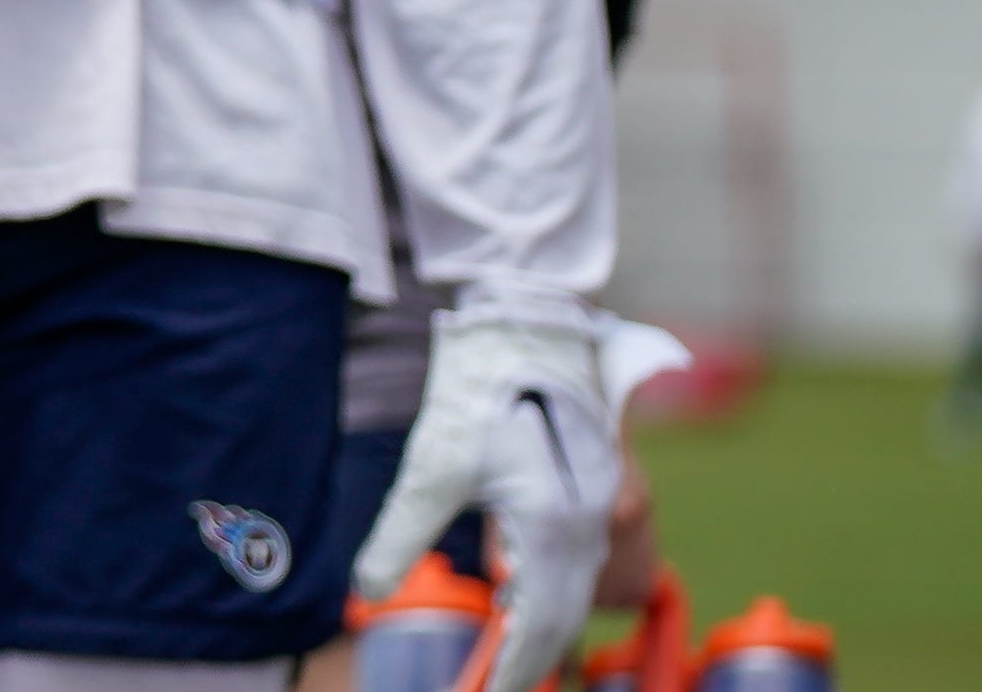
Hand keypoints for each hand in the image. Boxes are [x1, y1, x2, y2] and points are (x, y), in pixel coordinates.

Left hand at [356, 293, 617, 691]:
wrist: (528, 325)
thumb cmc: (478, 392)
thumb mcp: (430, 467)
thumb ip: (399, 536)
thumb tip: (367, 591)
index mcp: (556, 525)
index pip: (541, 625)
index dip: (516, 669)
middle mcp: (596, 523)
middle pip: (567, 613)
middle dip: (531, 653)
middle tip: (494, 679)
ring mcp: (612, 505)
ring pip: (584, 586)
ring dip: (546, 617)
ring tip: (504, 642)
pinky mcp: (614, 486)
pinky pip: (591, 553)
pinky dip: (559, 579)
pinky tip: (519, 583)